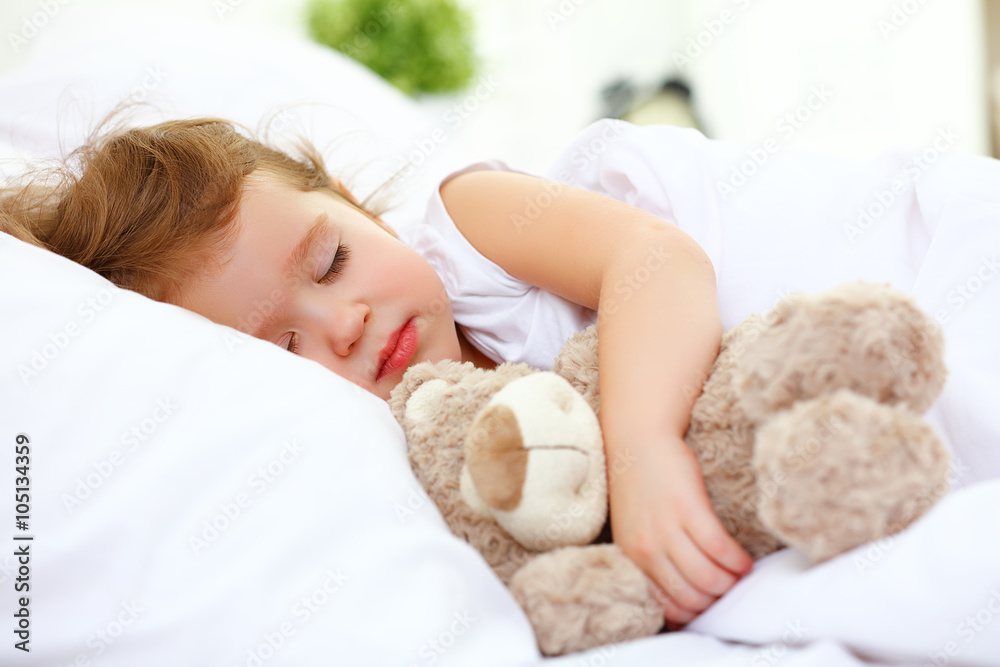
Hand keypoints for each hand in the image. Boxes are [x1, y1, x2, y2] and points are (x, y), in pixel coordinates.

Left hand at [609, 436, 752, 626]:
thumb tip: (681, 605)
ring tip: (741, 576)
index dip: (696, 613)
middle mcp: (647, 548)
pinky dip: (737, 561)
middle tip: (733, 591)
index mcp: (632, 558)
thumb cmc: (640, 488)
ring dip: (731, 584)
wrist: (638, 440)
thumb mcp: (634, 531)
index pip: (669, 607)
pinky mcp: (688, 508)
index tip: (713, 605)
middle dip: (718, 601)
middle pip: (693, 597)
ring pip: (708, 578)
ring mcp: (666, 528)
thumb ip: (651, 563)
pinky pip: (719, 548)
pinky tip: (744, 561)